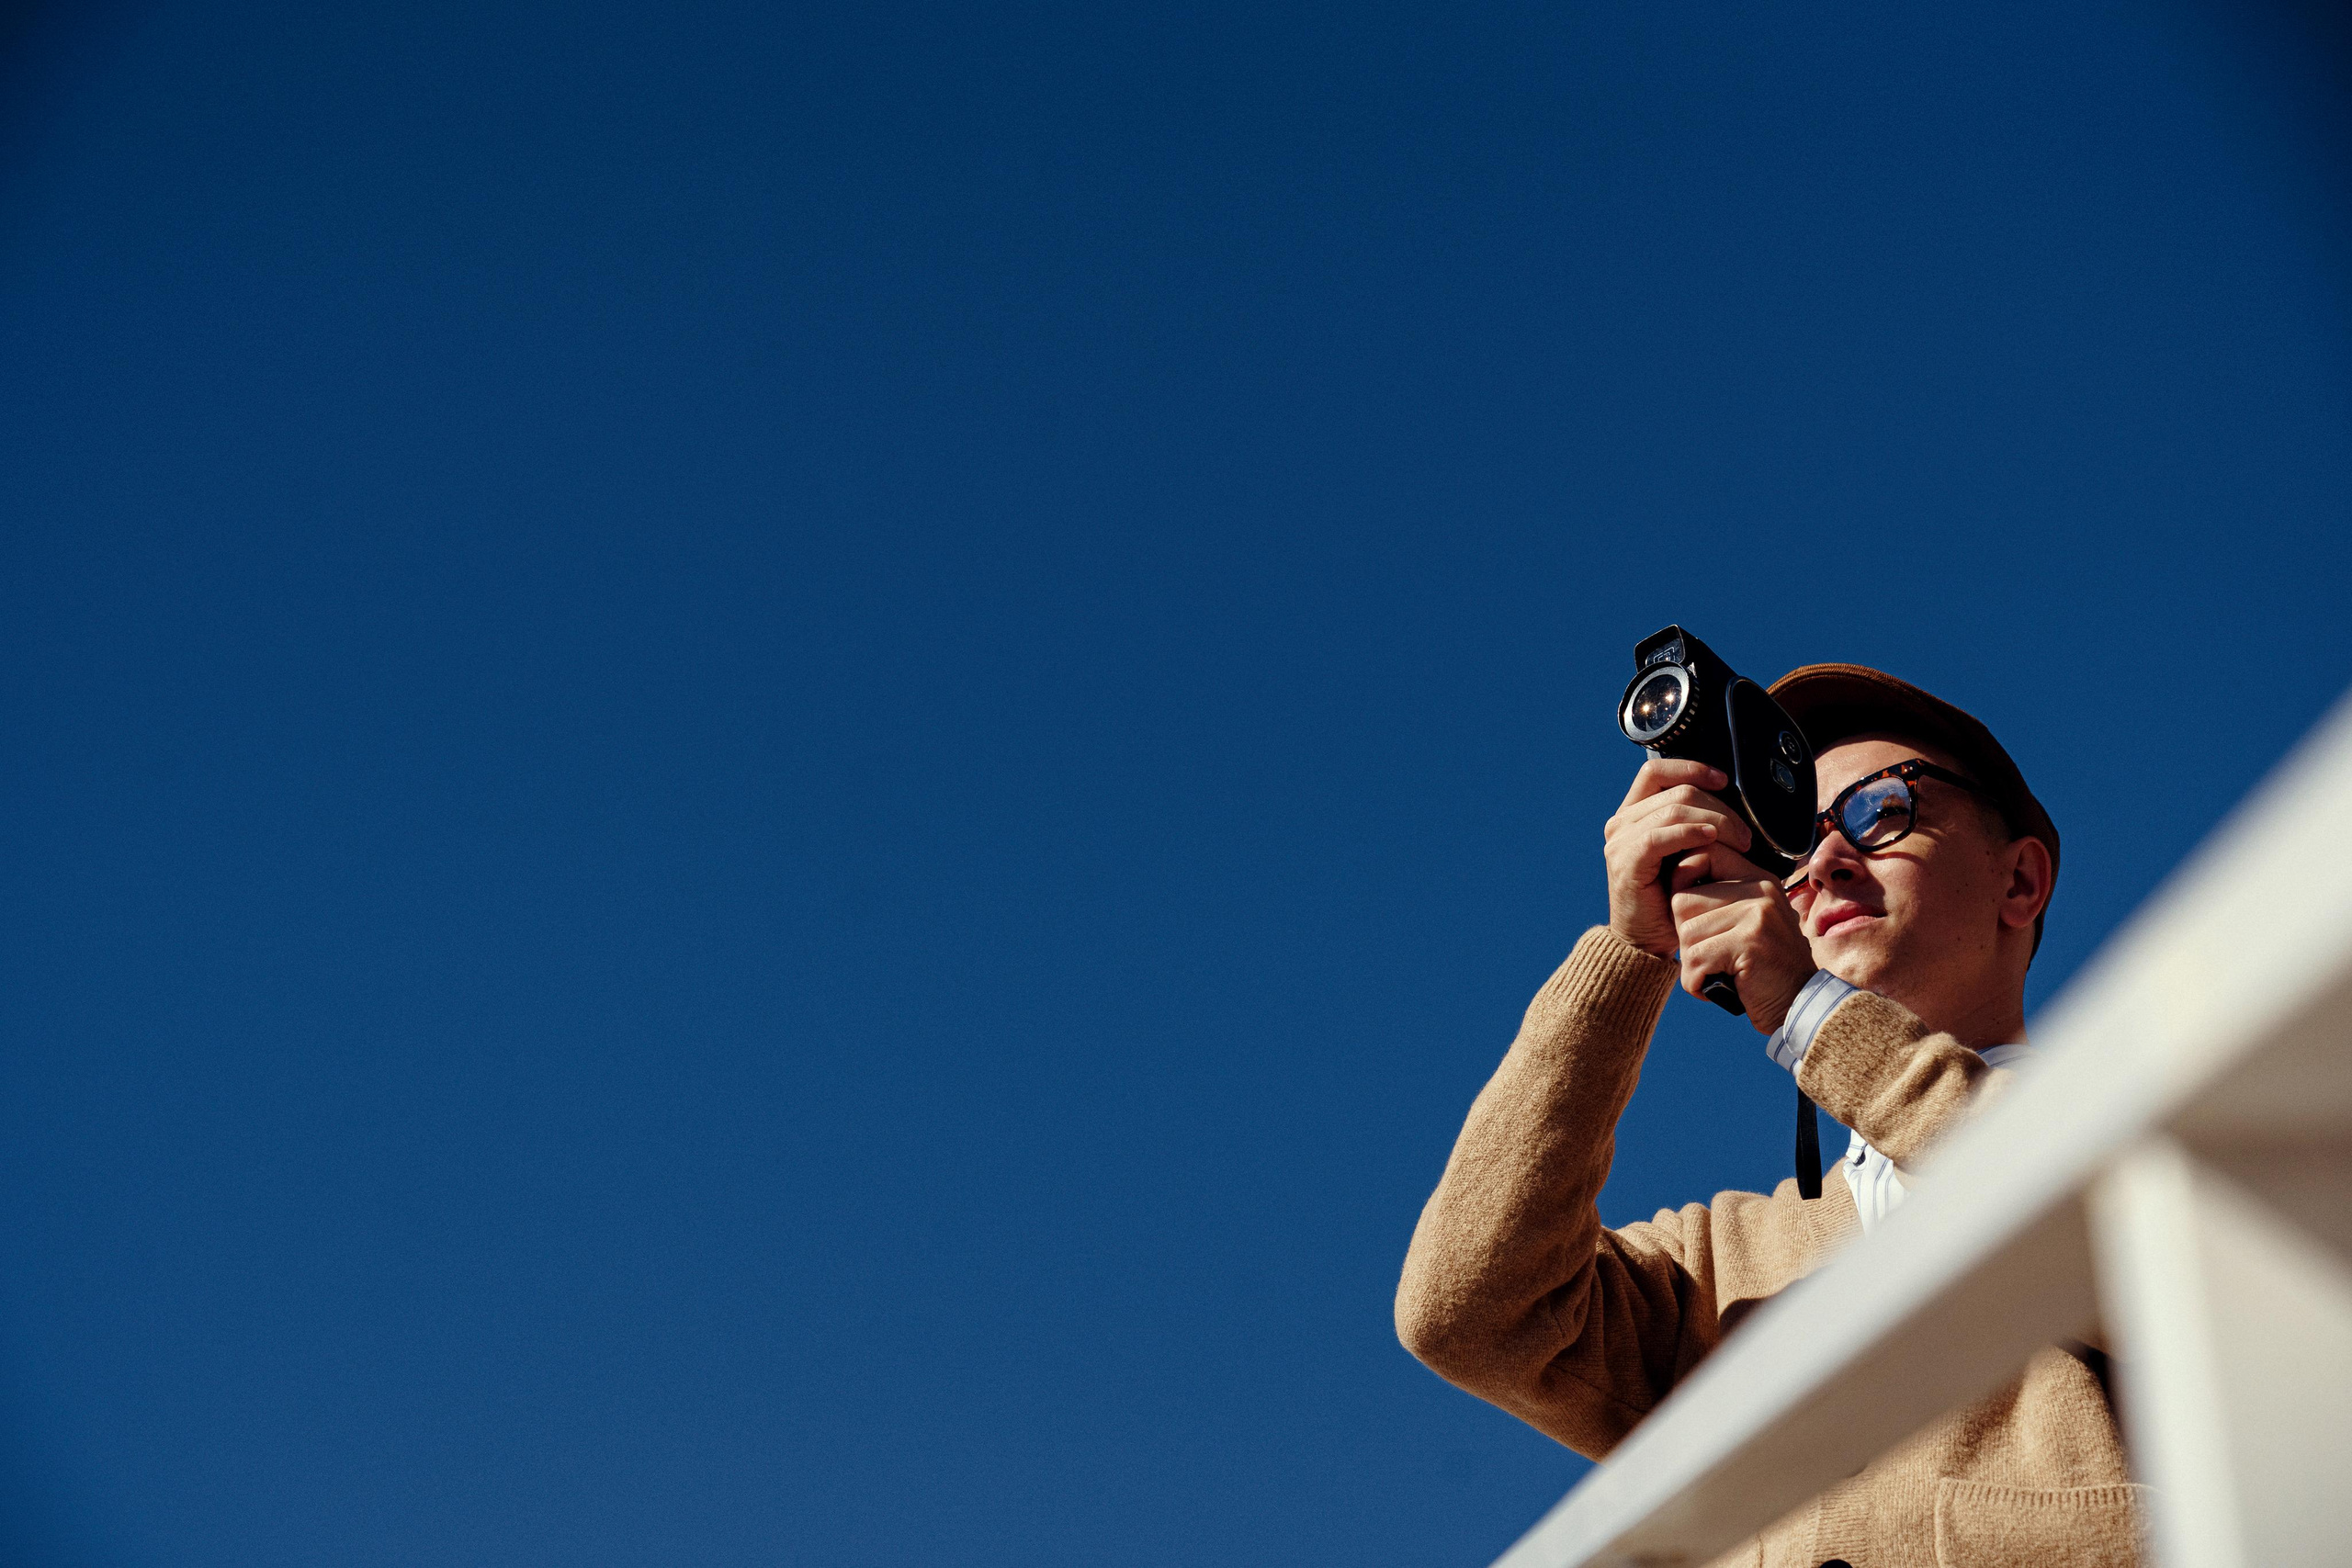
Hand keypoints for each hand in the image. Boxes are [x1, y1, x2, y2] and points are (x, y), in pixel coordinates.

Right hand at [1603, 758, 1757, 957]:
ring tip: (1739, 841)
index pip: (1657, 771)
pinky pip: (1661, 835)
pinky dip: (1691, 833)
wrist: (1647, 941)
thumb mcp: (1687, 853)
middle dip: (1719, 806)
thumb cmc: (1673, 898)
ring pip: (1674, 808)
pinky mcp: (1625, 861)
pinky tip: (1712, 840)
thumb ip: (1697, 825)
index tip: (1724, 781)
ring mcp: (1620, 841)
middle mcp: (1621, 822)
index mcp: (1633, 814)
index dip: (1691, 768)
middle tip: (1745, 832)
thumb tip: (1733, 799)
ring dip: (1715, 820)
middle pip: (1676, 790)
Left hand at [1670, 873, 1814, 1035]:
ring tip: (1717, 974)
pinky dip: (1695, 982)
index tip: (1688, 916)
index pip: (1703, 855)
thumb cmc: (1763, 969)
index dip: (1681, 882)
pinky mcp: (1750, 942)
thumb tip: (1675, 878)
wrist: (1799, 1006)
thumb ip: (1720, 901)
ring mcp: (1757, 915)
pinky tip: (1715, 988)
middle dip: (1685, 937)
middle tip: (1710, 958)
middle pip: (1682, 900)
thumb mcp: (1747, 924)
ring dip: (1692, 965)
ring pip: (1686, 933)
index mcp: (1758, 880)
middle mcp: (1760, 891)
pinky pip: (1695, 959)